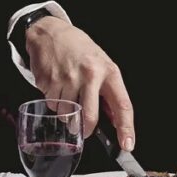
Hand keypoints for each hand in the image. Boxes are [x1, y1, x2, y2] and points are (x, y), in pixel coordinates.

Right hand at [25, 17, 134, 148]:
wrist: (51, 32)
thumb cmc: (79, 49)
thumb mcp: (102, 64)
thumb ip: (108, 91)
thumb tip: (115, 120)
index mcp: (108, 72)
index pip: (122, 105)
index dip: (126, 128)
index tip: (127, 145)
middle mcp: (89, 75)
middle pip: (90, 118)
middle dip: (86, 130)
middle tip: (83, 129)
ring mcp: (68, 79)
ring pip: (67, 115)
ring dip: (67, 113)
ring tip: (68, 94)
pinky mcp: (49, 82)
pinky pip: (52, 106)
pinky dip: (54, 103)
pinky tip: (56, 87)